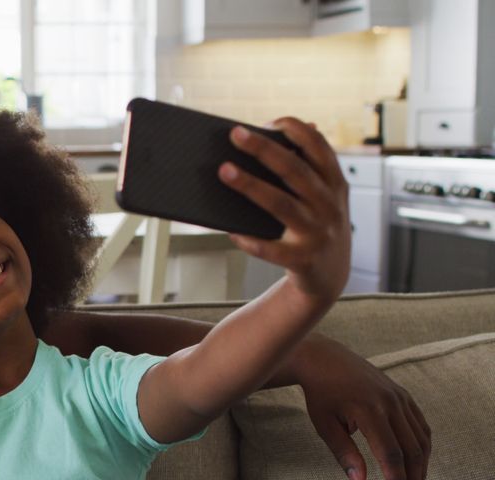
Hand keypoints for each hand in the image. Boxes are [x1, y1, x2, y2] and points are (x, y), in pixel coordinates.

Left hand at [218, 118, 351, 303]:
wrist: (331, 278)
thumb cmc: (316, 226)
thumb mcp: (322, 197)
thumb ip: (306, 168)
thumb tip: (278, 132)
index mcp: (335, 184)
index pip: (319, 147)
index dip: (295, 131)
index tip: (269, 122)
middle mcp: (329, 206)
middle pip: (294, 171)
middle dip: (264, 150)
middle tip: (235, 134)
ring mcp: (318, 234)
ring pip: (281, 205)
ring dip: (250, 186)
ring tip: (223, 171)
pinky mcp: (303, 260)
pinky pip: (271, 249)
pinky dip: (250, 240)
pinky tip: (230, 230)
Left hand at [293, 335, 431, 479]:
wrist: (324, 359)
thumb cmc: (321, 395)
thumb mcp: (324, 424)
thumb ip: (343, 453)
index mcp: (368, 410)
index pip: (390, 454)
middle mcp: (390, 403)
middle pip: (412, 450)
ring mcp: (400, 397)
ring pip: (421, 439)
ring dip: (421, 467)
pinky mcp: (404, 395)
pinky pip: (420, 426)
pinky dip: (422, 448)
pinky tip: (416, 464)